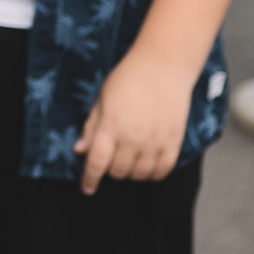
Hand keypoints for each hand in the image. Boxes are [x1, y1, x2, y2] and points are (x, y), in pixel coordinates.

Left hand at [73, 52, 192, 193]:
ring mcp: (155, 141)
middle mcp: (133, 137)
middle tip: (112, 159)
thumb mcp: (102, 99)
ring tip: (129, 160)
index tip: (87, 188)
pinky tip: (147, 165)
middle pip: (118, 172)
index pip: (96, 162)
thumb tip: (79, 150)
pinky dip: (153, 173)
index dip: (89, 179)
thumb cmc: (129, 78)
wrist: (163, 66)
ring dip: (131, 172)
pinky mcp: (173, 141)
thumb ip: (91, 127)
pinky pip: (163, 170)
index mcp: (111, 126)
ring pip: (140, 175)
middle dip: (110, 170)